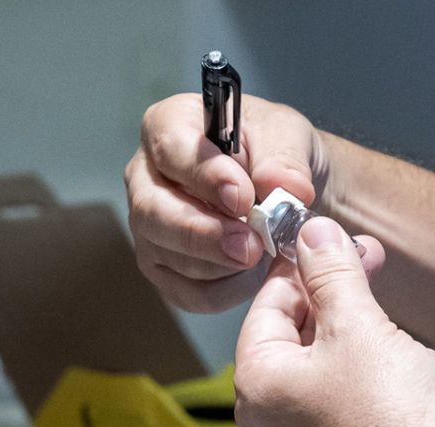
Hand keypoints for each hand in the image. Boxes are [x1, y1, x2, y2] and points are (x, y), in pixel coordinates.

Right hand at [125, 93, 328, 312]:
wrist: (284, 191)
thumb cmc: (273, 152)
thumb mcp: (288, 135)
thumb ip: (284, 158)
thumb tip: (281, 188)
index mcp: (169, 126)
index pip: (171, 151)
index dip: (205, 177)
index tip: (242, 197)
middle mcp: (146, 178)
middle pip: (154, 213)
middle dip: (206, 235)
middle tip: (252, 246)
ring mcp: (149, 228)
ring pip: (168, 256)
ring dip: (222, 265)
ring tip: (264, 253)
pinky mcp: (164, 269)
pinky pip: (186, 292)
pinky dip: (225, 290)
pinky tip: (252, 273)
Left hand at [234, 216, 434, 426]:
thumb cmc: (393, 418)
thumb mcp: (359, 324)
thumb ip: (333, 273)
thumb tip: (315, 235)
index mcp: (258, 384)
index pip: (267, 305)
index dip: (302, 267)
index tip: (331, 242)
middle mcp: (271, 420)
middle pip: (294, 336)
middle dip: (334, 296)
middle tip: (368, 262)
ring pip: (324, 367)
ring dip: (357, 334)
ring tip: (394, 321)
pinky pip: (345, 399)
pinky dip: (369, 373)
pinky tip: (405, 366)